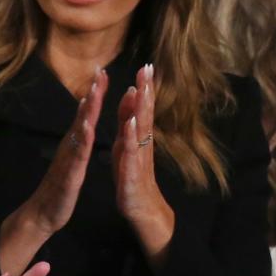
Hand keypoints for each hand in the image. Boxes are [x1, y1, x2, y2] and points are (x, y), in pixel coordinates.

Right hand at [0, 68, 106, 275]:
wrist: (44, 212)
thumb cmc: (59, 187)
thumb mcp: (73, 159)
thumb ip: (78, 140)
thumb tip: (84, 120)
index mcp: (75, 143)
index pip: (86, 113)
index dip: (94, 92)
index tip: (102, 71)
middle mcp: (70, 146)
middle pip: (82, 115)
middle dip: (92, 93)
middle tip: (99, 72)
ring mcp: (68, 159)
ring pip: (79, 132)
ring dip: (87, 112)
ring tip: (94, 94)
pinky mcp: (69, 174)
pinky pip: (77, 156)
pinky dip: (83, 142)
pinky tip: (88, 130)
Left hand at [112, 65, 174, 268]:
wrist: (141, 210)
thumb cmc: (132, 178)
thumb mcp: (127, 148)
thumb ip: (128, 126)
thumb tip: (131, 103)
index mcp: (136, 137)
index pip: (141, 108)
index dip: (143, 87)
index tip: (145, 65)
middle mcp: (140, 144)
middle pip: (144, 113)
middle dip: (146, 90)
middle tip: (148, 67)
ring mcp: (138, 158)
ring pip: (140, 130)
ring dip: (141, 109)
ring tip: (142, 89)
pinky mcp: (132, 174)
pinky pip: (131, 153)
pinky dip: (131, 137)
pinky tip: (130, 123)